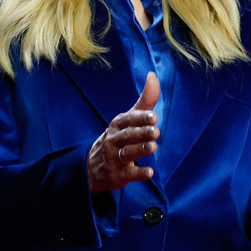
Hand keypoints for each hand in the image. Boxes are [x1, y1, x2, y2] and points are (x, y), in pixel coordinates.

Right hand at [87, 73, 158, 193]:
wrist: (94, 166)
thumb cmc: (119, 137)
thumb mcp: (129, 119)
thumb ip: (145, 100)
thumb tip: (153, 76)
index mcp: (118, 124)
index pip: (129, 119)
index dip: (141, 118)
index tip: (154, 116)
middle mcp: (113, 140)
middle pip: (128, 135)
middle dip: (141, 133)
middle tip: (156, 131)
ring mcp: (114, 158)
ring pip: (127, 153)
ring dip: (140, 150)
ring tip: (153, 147)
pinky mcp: (118, 175)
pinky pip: (129, 174)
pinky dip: (138, 173)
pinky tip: (149, 172)